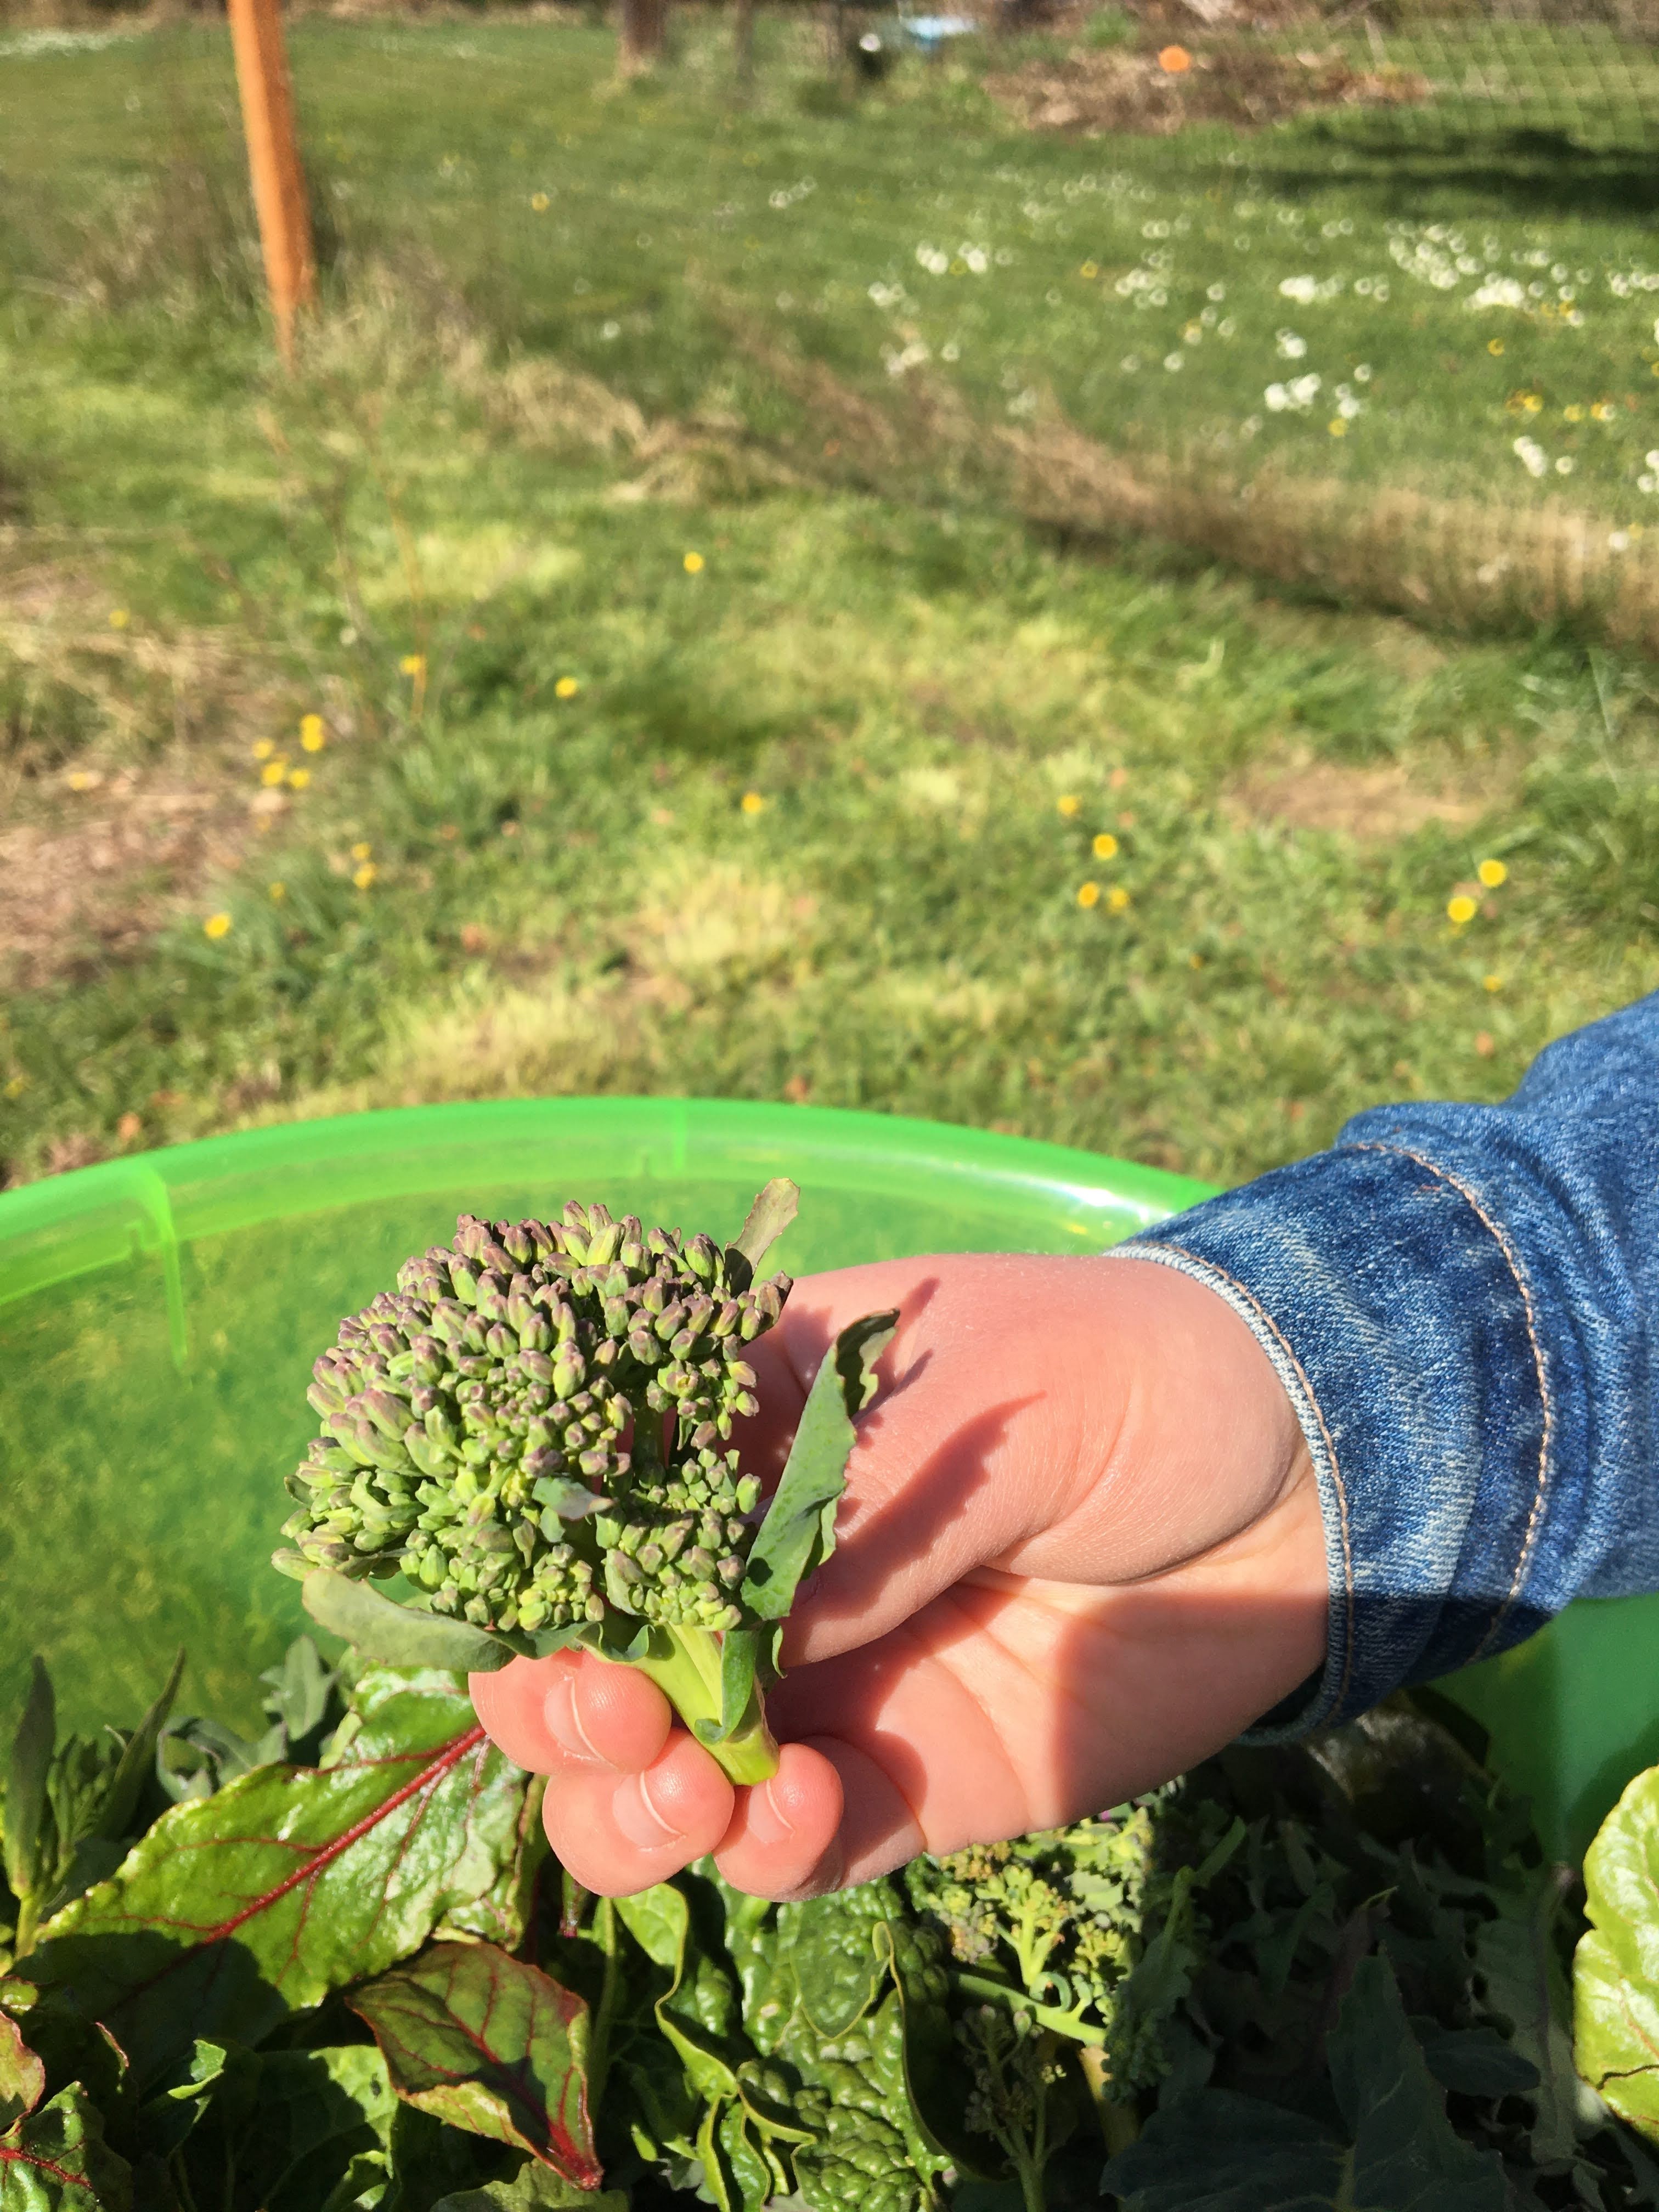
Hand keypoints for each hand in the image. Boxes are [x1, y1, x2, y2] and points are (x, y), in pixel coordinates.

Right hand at [470, 1251, 1325, 1900]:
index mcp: (747, 1434)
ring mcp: (823, 1681)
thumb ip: (848, 1513)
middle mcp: (757, 1568)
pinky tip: (794, 1813)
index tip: (535, 1615)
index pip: (592, 1509)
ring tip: (692, 1788)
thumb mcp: (980, 1395)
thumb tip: (726, 1637)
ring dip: (630, 1806)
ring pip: (658, 1780)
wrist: (1298, 1478)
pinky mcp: (902, 1778)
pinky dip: (762, 1849)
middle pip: (592, 1661)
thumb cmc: (1127, 1374)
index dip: (536, 1570)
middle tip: (615, 1710)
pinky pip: (789, 1844)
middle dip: (563, 1706)